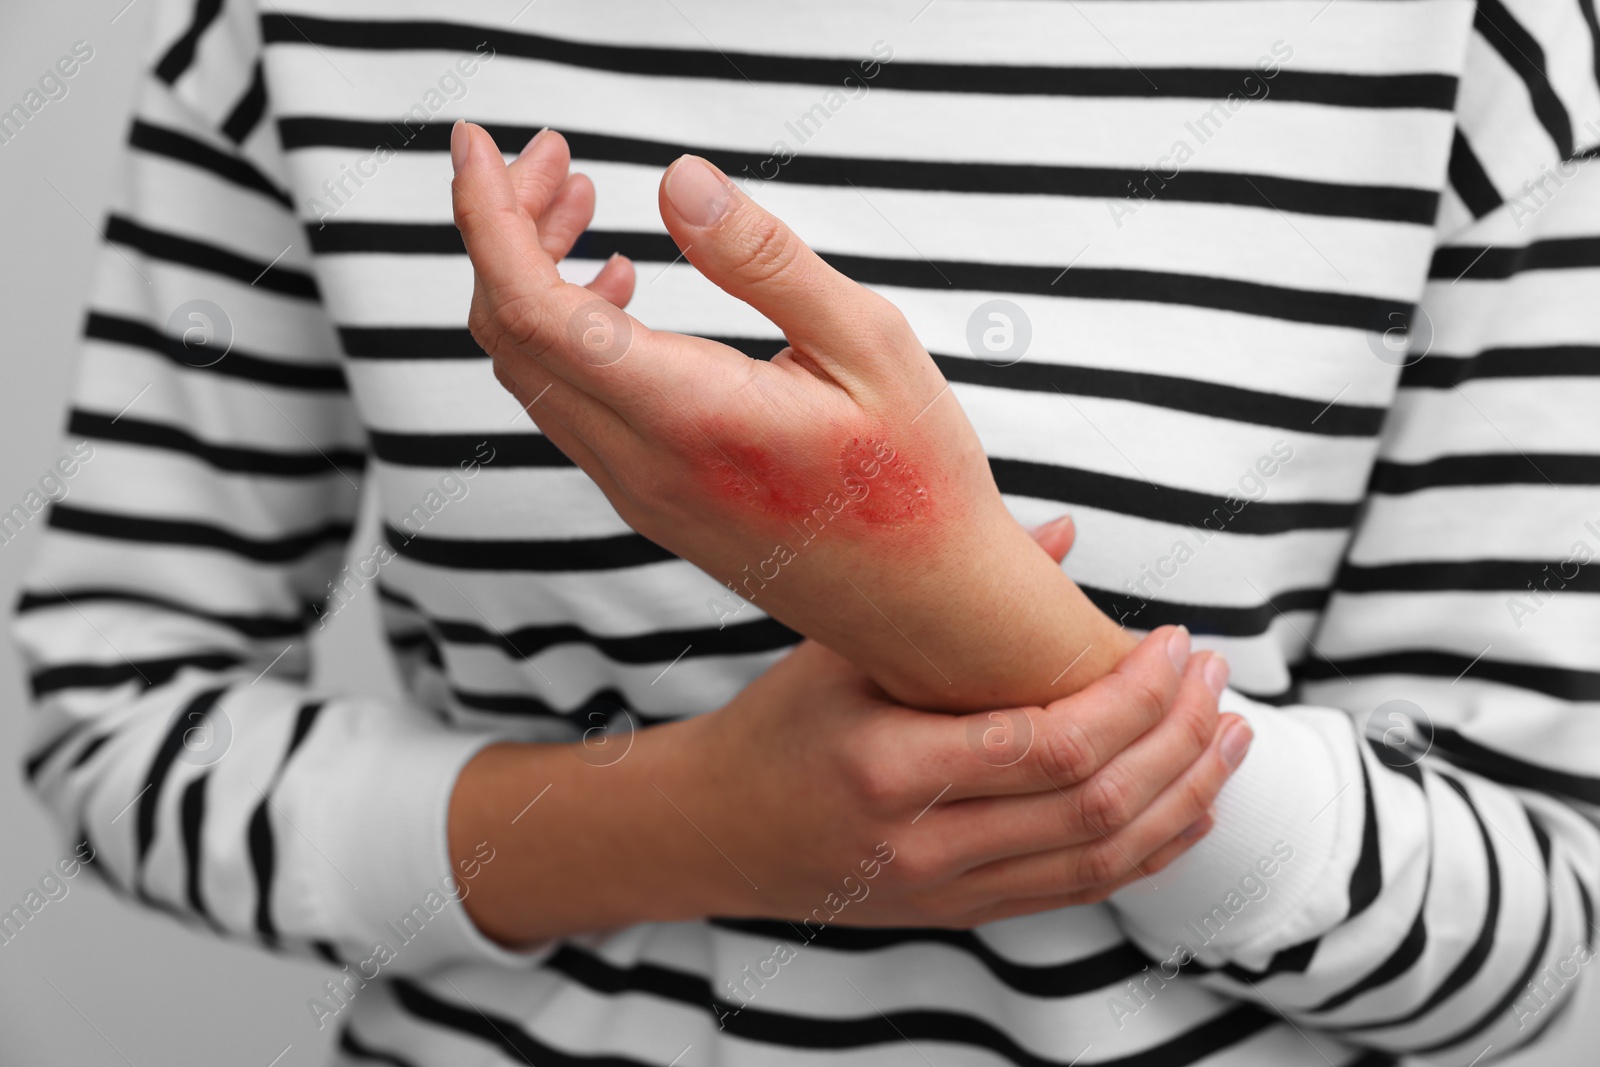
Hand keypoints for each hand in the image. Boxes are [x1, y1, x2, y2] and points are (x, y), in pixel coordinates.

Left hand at [450, 122, 1135, 709]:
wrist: (925, 612)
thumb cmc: (917, 482)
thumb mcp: (869, 344)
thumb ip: (765, 260)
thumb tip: (677, 179)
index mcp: (689, 415)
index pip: (533, 307)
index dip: (486, 216)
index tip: (476, 143)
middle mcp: (641, 464)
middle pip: (510, 333)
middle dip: (506, 228)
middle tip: (553, 157)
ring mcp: (637, 492)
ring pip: (530, 371)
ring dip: (530, 278)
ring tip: (581, 203)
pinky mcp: (650, 502)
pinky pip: (566, 406)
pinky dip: (561, 331)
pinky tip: (619, 285)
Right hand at [450, 623, 1247, 943]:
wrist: (713, 832)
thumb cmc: (772, 728)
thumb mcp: (843, 652)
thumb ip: (953, 602)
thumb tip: (1062, 534)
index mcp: (888, 766)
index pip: (1054, 743)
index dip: (1137, 697)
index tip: (1174, 645)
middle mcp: (923, 844)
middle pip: (1098, 804)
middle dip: (1180, 739)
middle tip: (1218, 678)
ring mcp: (947, 891)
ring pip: (1106, 859)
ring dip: (1186, 796)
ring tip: (1230, 736)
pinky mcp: (963, 913)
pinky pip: (1084, 891)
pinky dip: (1152, 849)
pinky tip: (1190, 803)